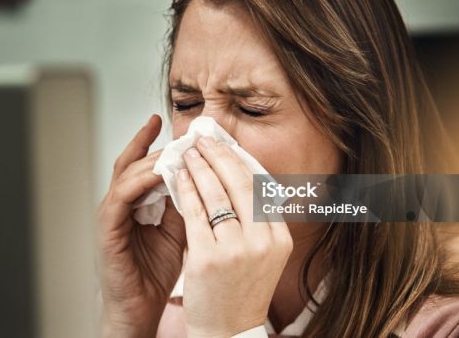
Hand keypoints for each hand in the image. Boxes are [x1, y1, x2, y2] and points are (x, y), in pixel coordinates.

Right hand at [98, 114, 185, 337]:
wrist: (139, 308)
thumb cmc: (155, 272)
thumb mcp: (177, 229)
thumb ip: (183, 202)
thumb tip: (201, 175)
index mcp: (133, 203)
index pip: (142, 165)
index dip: (153, 143)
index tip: (169, 123)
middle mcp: (118, 204)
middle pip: (133, 163)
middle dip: (155, 145)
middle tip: (178, 132)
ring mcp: (110, 215)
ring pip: (127, 174)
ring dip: (152, 160)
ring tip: (175, 149)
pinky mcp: (107, 229)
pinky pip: (122, 196)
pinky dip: (140, 182)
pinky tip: (160, 174)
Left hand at [177, 136, 292, 337]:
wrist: (227, 331)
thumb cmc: (241, 291)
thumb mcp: (265, 255)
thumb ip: (259, 220)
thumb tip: (242, 176)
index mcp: (280, 238)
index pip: (260, 187)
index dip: (240, 161)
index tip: (226, 146)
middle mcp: (262, 242)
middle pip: (239, 183)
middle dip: (219, 155)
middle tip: (205, 140)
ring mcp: (235, 250)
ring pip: (214, 193)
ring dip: (199, 167)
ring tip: (189, 153)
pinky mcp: (206, 258)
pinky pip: (193, 212)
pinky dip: (185, 189)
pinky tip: (178, 177)